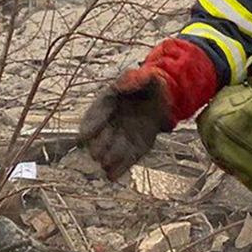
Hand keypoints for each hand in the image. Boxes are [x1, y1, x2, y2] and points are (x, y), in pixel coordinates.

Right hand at [79, 38, 220, 179]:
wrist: (166, 94)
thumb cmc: (150, 83)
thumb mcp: (144, 76)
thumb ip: (133, 79)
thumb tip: (120, 85)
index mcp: (109, 102)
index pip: (95, 114)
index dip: (90, 125)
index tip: (84, 135)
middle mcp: (112, 122)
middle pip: (100, 137)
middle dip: (98, 145)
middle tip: (96, 154)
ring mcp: (123, 136)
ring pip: (113, 150)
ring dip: (108, 159)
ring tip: (107, 164)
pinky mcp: (137, 146)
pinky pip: (127, 158)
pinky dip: (120, 167)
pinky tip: (113, 176)